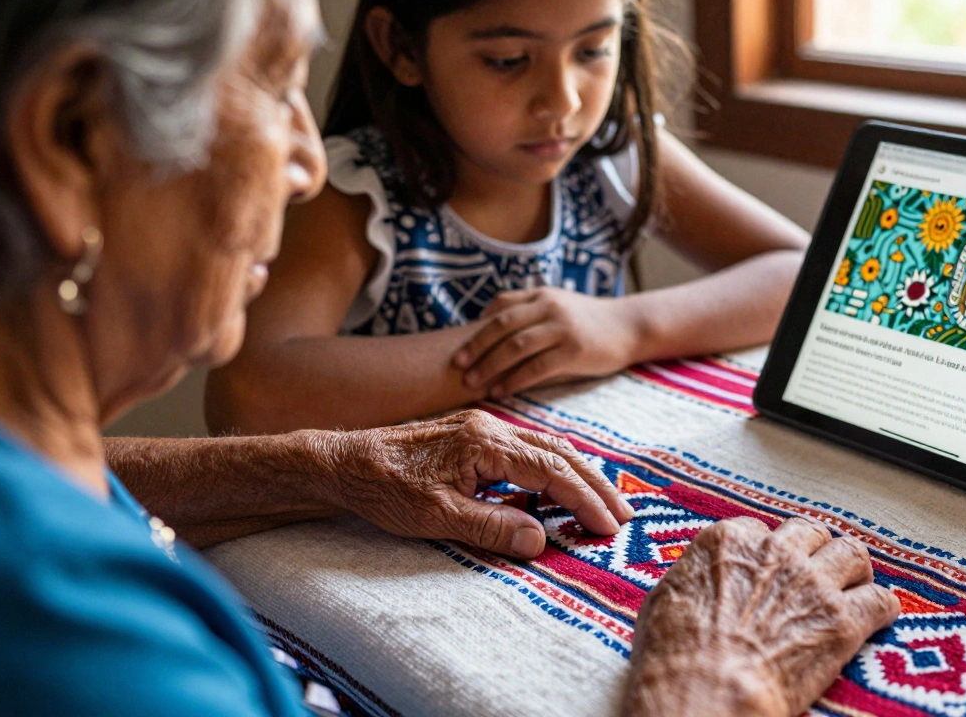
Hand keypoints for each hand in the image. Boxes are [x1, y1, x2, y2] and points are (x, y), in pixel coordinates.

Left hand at [317, 410, 633, 558]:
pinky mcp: (473, 438)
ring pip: (546, 448)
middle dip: (595, 485)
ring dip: (578, 475)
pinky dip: (553, 469)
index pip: (551, 471)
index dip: (584, 501)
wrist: (342, 463)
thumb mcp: (435, 517)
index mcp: (485, 442)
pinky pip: (527, 449)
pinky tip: (559, 489)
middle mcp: (490, 427)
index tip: (608, 528)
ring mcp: (482, 429)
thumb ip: (491, 526)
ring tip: (603, 503)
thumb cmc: (383, 489)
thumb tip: (542, 539)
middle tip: (624, 516)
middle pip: (559, 453)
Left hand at [452, 287, 641, 397]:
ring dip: (490, 365)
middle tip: (457, 365)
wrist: (629, 327)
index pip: (501, 306)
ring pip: (516, 346)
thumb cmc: (588, 323)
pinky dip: (514, 380)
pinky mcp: (575, 350)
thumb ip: (530, 314)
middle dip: (476, 346)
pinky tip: (500, 391)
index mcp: (542, 295)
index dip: (478, 326)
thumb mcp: (558, 307)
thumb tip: (489, 333)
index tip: (461, 345)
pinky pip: (537, 367)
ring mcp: (563, 328)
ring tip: (472, 382)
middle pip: (503, 326)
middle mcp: (550, 307)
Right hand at [623, 517, 898, 716]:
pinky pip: (881, 600)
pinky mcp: (842, 620)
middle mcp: (774, 552)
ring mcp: (812, 584)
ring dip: (852, 570)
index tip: (767, 572)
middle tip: (814, 574)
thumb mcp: (665, 599)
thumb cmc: (673, 656)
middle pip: (810, 533)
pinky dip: (881, 608)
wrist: (706, 691)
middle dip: (813, 552)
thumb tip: (697, 581)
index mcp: (729, 541)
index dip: (765, 552)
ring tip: (852, 587)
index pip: (759, 529)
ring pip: (852, 553)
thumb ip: (694, 577)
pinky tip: (877, 618)